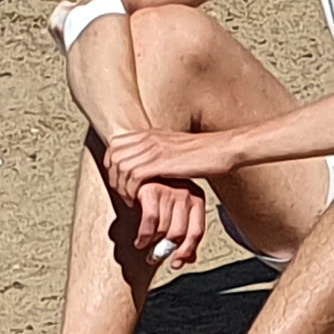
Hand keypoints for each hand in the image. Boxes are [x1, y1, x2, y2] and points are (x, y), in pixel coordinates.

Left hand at [100, 128, 232, 200]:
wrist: (222, 149)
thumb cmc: (203, 152)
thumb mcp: (174, 146)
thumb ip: (157, 151)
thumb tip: (146, 162)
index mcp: (149, 133)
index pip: (114, 145)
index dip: (111, 165)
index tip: (119, 181)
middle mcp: (148, 138)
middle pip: (113, 156)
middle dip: (113, 178)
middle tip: (123, 193)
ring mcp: (153, 149)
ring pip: (121, 168)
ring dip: (121, 187)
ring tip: (130, 199)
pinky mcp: (161, 162)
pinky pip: (134, 177)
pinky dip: (131, 191)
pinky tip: (138, 200)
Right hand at [121, 177, 208, 268]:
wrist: (138, 166)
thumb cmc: (159, 191)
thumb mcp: (176, 210)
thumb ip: (185, 232)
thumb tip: (189, 259)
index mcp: (197, 198)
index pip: (197, 232)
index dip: (187, 251)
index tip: (176, 263)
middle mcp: (186, 193)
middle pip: (179, 233)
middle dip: (166, 250)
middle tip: (154, 257)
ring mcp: (169, 191)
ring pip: (163, 229)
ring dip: (152, 243)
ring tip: (144, 246)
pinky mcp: (150, 190)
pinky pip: (150, 224)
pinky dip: (144, 237)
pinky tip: (139, 241)